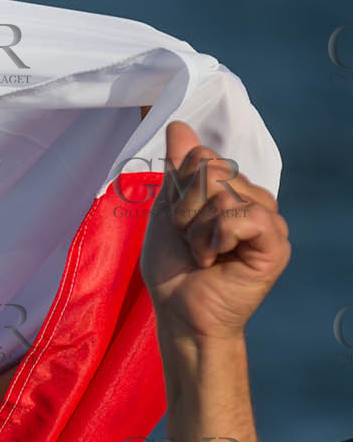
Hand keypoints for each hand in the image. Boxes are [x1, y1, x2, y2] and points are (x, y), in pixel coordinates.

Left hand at [139, 121, 289, 343]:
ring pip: (224, 194)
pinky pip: (243, 215)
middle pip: (213, 172)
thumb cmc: (173, 271)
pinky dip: (217, 237)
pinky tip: (215, 259)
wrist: (180, 315)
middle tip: (191, 243)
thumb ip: (177, 171)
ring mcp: (268, 220)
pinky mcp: (275, 242)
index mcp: (231, 191)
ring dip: (197, 230)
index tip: (179, 225)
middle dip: (186, 212)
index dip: (179, 193)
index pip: (203, 158)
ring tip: (202, 255)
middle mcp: (254, 200)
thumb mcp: (166, 214)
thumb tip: (178, 126)